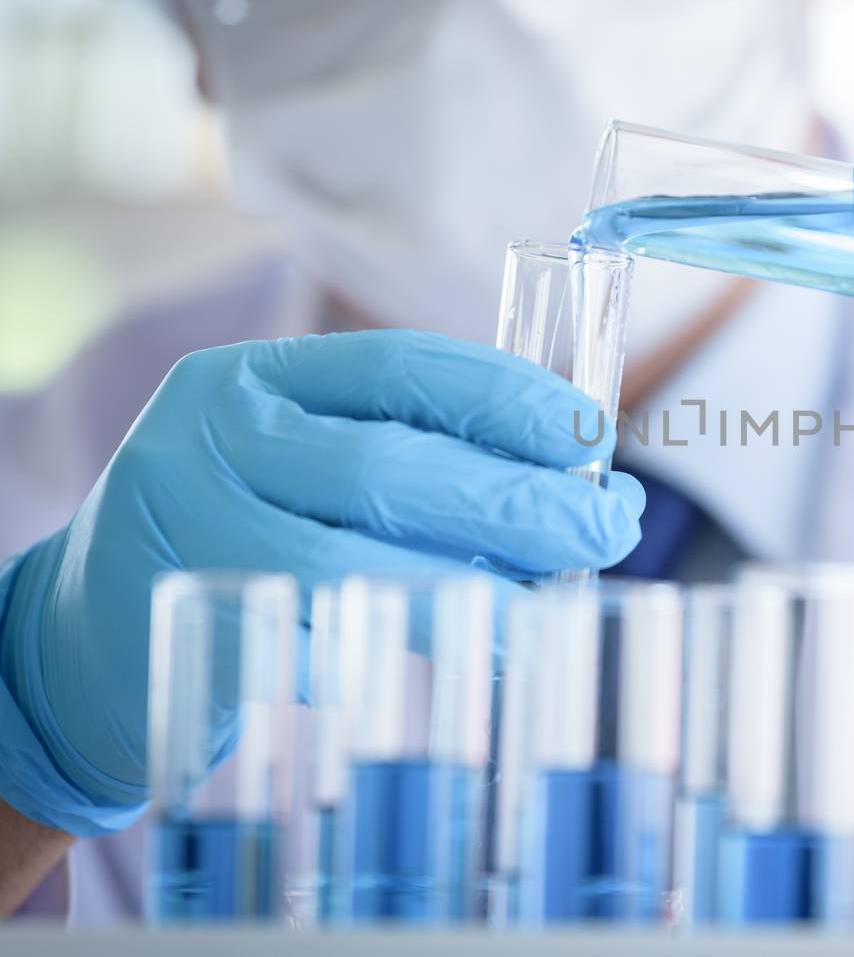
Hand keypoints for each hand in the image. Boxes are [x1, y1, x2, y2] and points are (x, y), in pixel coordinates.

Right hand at [0, 330, 643, 834]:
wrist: (85, 637)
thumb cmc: (239, 530)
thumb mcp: (299, 457)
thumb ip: (408, 445)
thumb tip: (572, 473)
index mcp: (252, 379)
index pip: (401, 366)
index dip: (509, 399)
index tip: (591, 434)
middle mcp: (212, 442)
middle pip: (392, 465)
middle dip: (521, 500)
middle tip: (609, 527)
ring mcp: (190, 538)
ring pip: (362, 560)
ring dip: (485, 582)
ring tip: (564, 595)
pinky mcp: (193, 630)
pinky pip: (334, 638)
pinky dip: (426, 639)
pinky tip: (493, 645)